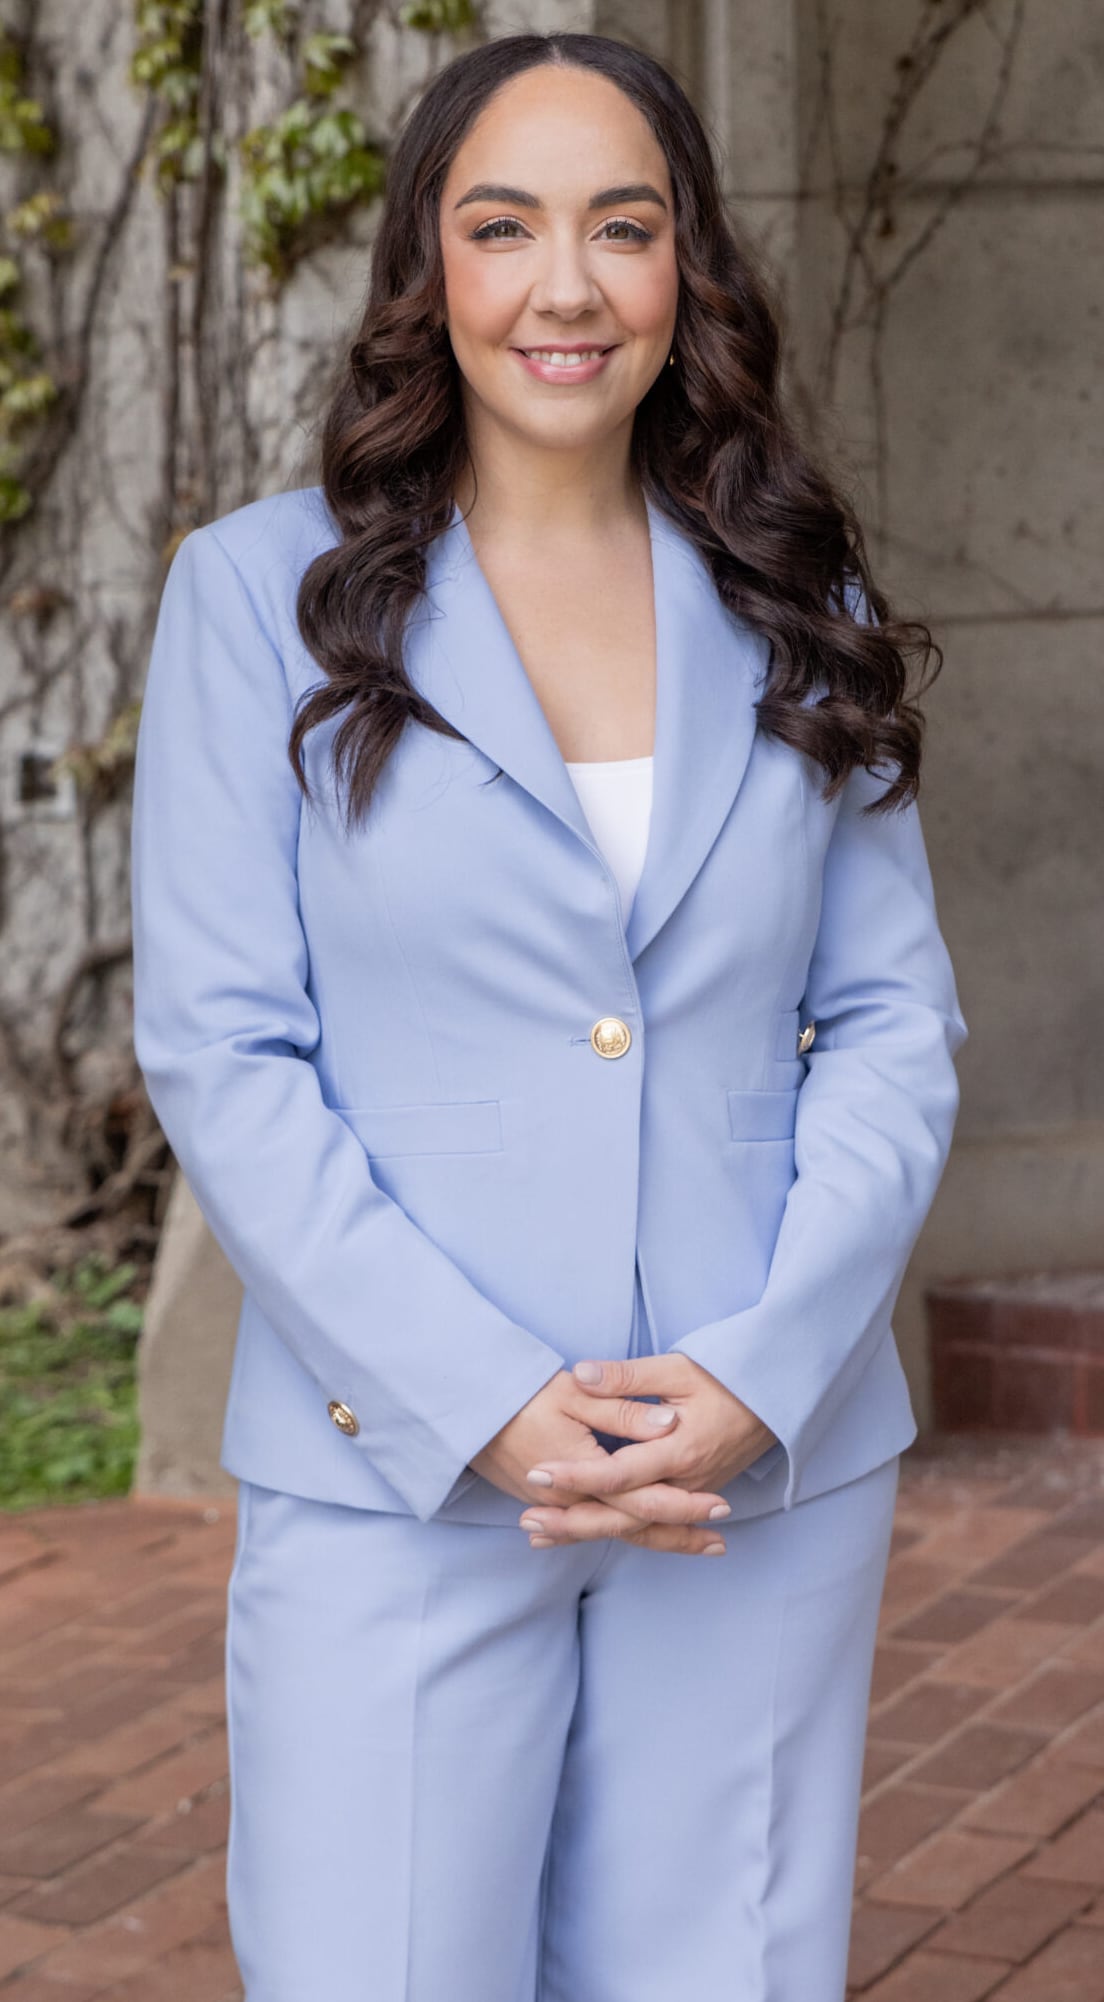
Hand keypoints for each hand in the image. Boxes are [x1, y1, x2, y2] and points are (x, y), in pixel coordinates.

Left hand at [513, 1354, 778, 1549]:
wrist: (776, 1401)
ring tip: (539, 1534)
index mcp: (679, 1451)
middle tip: (528, 1520)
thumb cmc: (727, 1377)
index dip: (576, 1474)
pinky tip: (578, 1531)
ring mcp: (688, 1494)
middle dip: (572, 1521)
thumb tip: (581, 1374)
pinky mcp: (688, 1497)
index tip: (537, 1473)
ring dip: (585, 1531)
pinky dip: (611, 1529)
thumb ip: (627, 1376)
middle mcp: (684, 1483)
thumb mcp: (678, 1368)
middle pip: (621, 1515)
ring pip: (632, 1527)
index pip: (618, 1473)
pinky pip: (647, 1524)